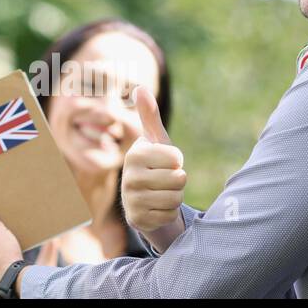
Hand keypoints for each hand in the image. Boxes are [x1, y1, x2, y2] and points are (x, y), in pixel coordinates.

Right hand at [121, 86, 186, 240]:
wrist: (142, 199)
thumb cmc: (154, 164)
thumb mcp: (155, 141)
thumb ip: (150, 116)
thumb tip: (140, 87)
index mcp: (135, 155)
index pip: (176, 158)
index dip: (177, 161)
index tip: (165, 163)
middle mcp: (129, 177)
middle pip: (178, 179)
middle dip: (178, 181)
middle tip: (165, 180)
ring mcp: (132, 200)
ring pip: (175, 198)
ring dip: (175, 197)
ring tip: (162, 193)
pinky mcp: (138, 220)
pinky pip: (169, 215)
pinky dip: (168, 213)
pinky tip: (157, 208)